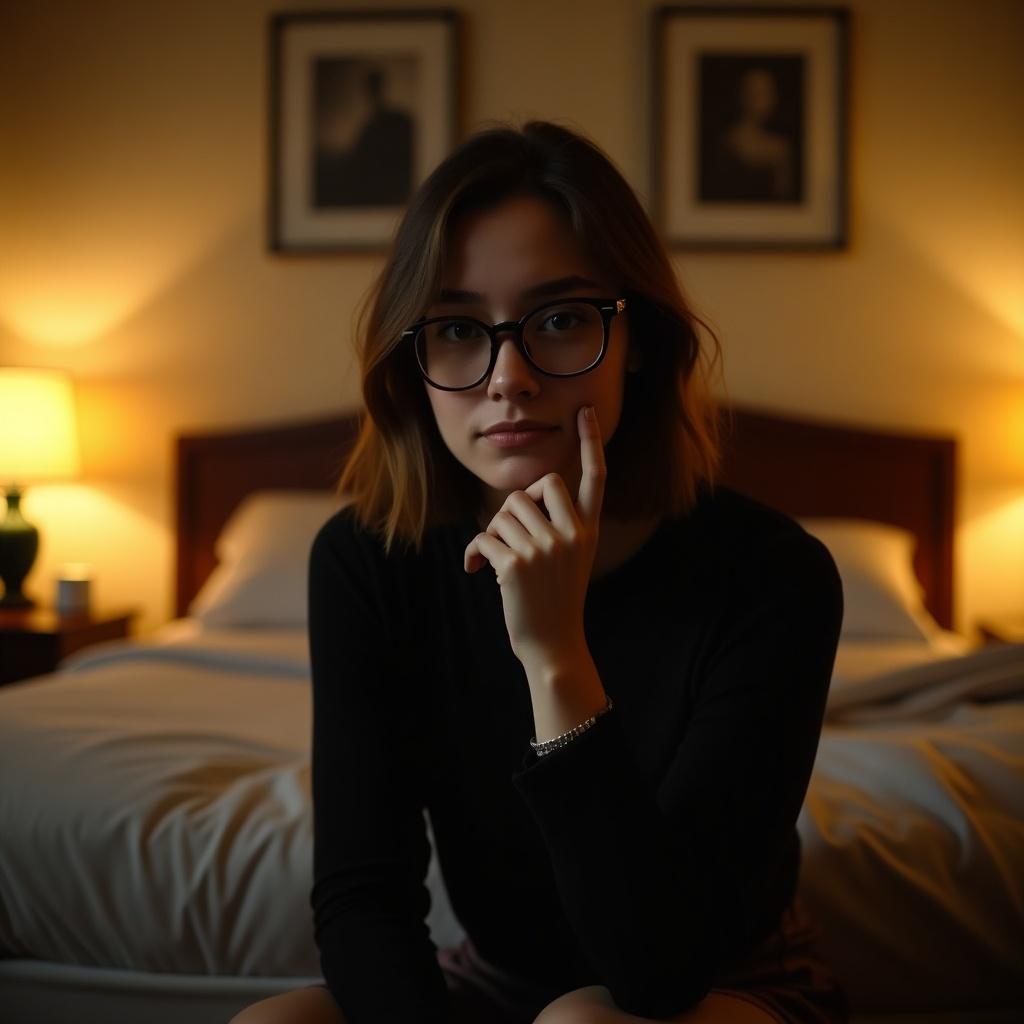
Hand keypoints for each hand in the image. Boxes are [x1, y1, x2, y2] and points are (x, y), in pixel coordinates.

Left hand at [464, 405, 605, 674]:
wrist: (553, 644)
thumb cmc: (554, 598)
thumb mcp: (569, 558)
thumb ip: (555, 525)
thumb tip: (515, 503)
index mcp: (588, 530)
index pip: (595, 477)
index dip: (590, 442)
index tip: (585, 410)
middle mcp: (572, 534)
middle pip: (536, 487)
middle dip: (518, 507)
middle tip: (514, 536)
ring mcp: (545, 549)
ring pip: (504, 512)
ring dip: (494, 533)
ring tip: (501, 559)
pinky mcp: (517, 565)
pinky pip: (483, 537)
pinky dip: (473, 553)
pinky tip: (476, 568)